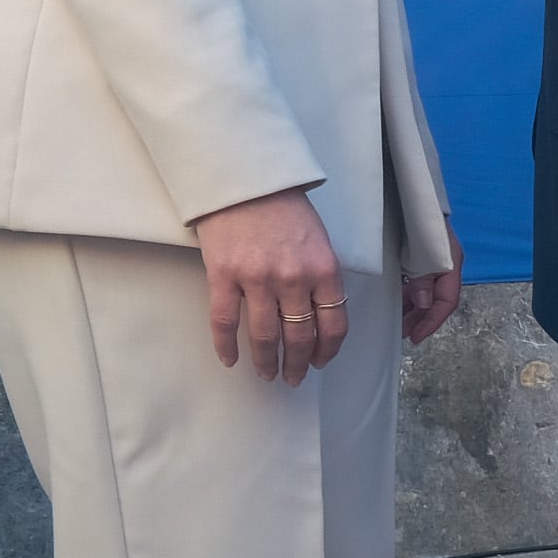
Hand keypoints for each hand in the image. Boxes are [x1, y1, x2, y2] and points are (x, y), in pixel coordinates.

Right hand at [195, 188, 346, 384]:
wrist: (245, 179)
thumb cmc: (284, 207)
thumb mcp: (319, 240)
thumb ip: (320, 276)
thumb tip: (318, 313)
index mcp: (324, 269)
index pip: (333, 324)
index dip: (327, 350)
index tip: (320, 362)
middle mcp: (294, 279)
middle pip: (300, 336)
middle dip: (298, 364)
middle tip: (293, 378)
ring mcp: (257, 279)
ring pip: (265, 336)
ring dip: (267, 362)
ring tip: (267, 375)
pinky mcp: (224, 276)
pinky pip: (226, 322)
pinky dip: (227, 346)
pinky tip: (230, 360)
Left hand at [400, 227, 463, 345]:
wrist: (411, 194)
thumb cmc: (418, 222)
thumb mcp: (420, 255)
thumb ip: (421, 281)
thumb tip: (421, 303)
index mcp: (451, 266)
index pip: (446, 302)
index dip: (431, 321)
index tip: (415, 337)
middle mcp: (445, 266)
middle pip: (436, 300)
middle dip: (421, 318)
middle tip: (404, 333)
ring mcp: (434, 261)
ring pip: (426, 292)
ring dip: (414, 308)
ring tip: (399, 321)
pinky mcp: (422, 255)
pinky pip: (418, 281)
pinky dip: (409, 294)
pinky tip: (397, 301)